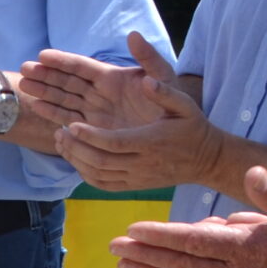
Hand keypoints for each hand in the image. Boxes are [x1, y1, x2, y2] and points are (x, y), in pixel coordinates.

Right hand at [21, 32, 175, 129]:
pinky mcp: (93, 128)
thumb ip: (149, 58)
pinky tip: (36, 106)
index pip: (82, 66)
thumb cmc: (174, 105)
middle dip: (46, 75)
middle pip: (67, 80)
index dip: (62, 61)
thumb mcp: (165, 77)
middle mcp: (100, 92)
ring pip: (64, 98)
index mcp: (113, 77)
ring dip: (44, 91)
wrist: (178, 137)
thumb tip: (133, 35)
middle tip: (24, 69)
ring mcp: (94, 110)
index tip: (42, 55)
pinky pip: (68, 117)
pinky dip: (52, 112)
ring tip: (24, 86)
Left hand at [54, 72, 224, 191]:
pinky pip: (103, 185)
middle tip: (60, 131)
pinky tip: (73, 157)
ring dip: (75, 159)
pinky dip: (84, 173)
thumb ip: (165, 92)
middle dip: (76, 147)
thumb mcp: (185, 105)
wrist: (206, 160)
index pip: (115, 143)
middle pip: (101, 161)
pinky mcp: (133, 186)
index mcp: (152, 142)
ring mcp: (137, 178)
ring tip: (61, 141)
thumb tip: (147, 81)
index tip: (71, 124)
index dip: (90, 136)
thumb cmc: (192, 127)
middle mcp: (142, 163)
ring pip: (98, 175)